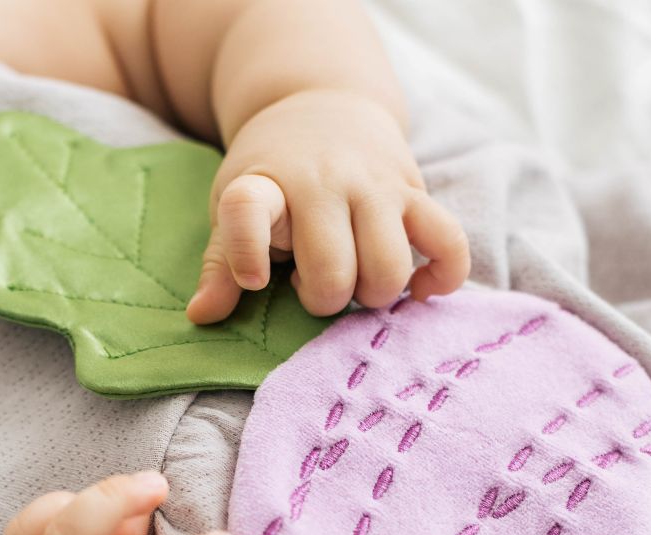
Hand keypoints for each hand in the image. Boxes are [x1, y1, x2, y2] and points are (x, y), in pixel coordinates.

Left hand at [186, 89, 470, 323]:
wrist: (323, 102)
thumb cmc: (274, 173)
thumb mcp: (235, 203)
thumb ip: (222, 262)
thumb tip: (203, 316)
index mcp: (267, 184)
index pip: (249, 211)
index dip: (247, 252)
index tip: (253, 281)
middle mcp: (323, 181)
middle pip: (335, 271)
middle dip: (326, 300)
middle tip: (316, 286)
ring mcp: (376, 185)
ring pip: (390, 267)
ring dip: (375, 294)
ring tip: (359, 281)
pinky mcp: (416, 190)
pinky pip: (448, 242)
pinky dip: (441, 276)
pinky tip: (418, 288)